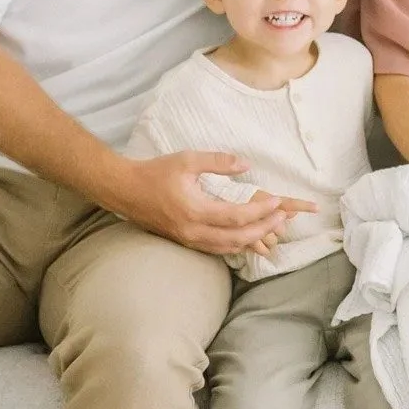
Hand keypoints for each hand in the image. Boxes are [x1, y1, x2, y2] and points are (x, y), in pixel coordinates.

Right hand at [115, 152, 317, 255]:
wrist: (125, 190)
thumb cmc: (155, 172)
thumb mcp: (187, 160)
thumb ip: (218, 161)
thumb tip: (246, 165)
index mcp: (195, 211)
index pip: (237, 217)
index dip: (261, 211)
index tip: (278, 202)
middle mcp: (193, 231)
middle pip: (237, 238)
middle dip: (264, 229)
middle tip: (283, 218)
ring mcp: (188, 239)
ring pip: (228, 248)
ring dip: (252, 239)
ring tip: (271, 228)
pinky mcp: (185, 241)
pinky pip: (216, 249)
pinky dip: (235, 245)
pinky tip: (246, 237)